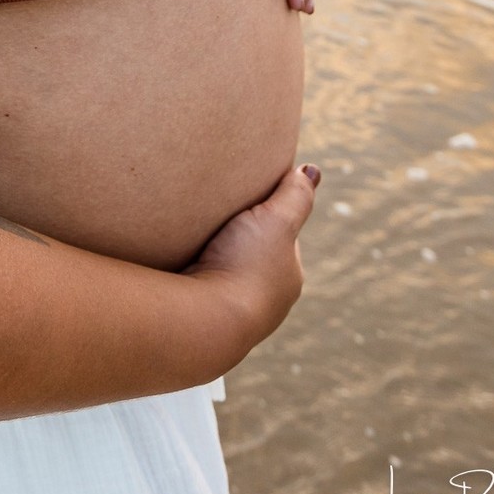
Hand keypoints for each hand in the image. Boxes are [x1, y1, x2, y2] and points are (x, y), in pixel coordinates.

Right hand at [184, 164, 320, 338]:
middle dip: (238, 240)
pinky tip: (180, 264)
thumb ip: (294, 195)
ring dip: (214, 260)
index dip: (267, 213)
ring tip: (192, 239)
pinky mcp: (205, 323)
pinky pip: (203, 291)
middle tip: (215, 215)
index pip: (282, 237)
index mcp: (289, 278)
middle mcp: (268, 302)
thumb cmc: (245, 267)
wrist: (205, 320)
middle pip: (253, 257)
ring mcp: (236, 316)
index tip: (246, 197)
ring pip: (227, 276)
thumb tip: (313, 170)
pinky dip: (195, 277)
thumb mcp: (276, 220)